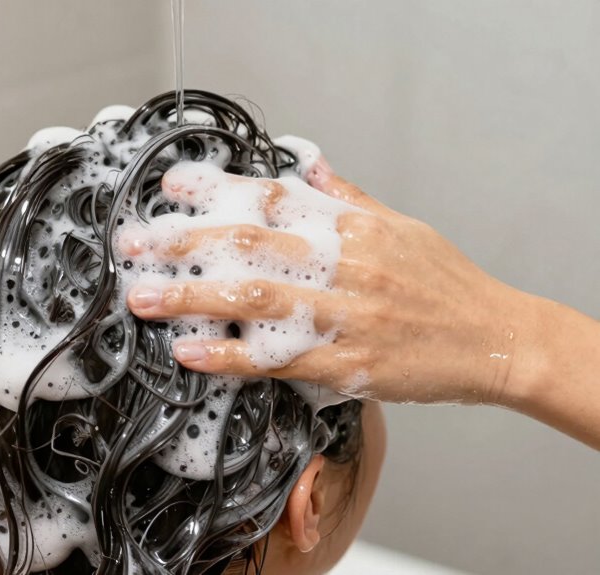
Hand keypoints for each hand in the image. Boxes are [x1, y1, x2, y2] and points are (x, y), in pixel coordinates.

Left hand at [123, 155, 540, 406]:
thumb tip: (308, 169)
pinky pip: (275, 358)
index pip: (271, 198)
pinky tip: (190, 352)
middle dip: (185, 244)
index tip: (171, 188)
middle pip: (249, 246)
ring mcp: (344, 314)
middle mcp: (344, 264)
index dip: (216, 191)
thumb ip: (347, 198)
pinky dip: (228, 355)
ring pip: (254, 299)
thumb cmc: (446, 284)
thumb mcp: (400, 226)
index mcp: (352, 226)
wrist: (495, 340)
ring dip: (190, 297)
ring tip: (143, 298)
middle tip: (136, 246)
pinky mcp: (346, 363)